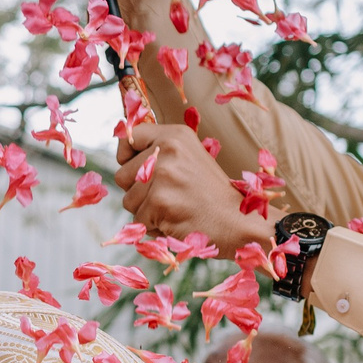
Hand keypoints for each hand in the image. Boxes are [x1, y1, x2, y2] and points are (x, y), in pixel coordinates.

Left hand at [116, 123, 268, 253]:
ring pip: (128, 200)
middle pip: (122, 174)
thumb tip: (123, 150)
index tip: (137, 168)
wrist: (240, 223)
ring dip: (146, 211)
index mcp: (176, 136)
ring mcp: (163, 176)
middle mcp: (168, 150)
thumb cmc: (213, 196)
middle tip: (170, 196)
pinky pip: (138, 220)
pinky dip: (153, 227)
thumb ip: (161, 154)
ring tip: (176, 209)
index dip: (127, 155)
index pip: (131, 136)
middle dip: (138, 191)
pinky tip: (177, 221)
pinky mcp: (160, 202)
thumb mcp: (191, 159)